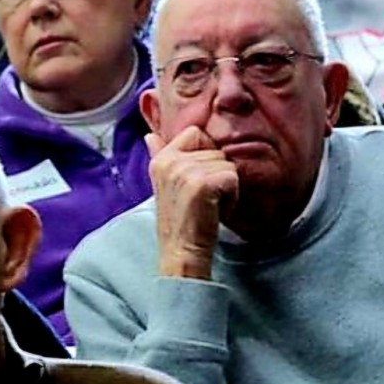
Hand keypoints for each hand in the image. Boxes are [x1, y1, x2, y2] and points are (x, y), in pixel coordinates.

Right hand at [147, 127, 238, 279]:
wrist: (181, 251)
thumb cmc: (179, 220)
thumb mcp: (165, 184)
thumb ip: (160, 155)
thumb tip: (149, 136)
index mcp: (161, 159)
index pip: (195, 133)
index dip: (205, 152)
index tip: (198, 179)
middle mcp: (170, 161)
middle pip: (216, 150)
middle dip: (217, 174)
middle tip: (202, 198)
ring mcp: (185, 171)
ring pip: (227, 164)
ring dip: (225, 186)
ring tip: (208, 204)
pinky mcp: (202, 183)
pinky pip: (233, 178)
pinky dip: (231, 197)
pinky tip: (215, 210)